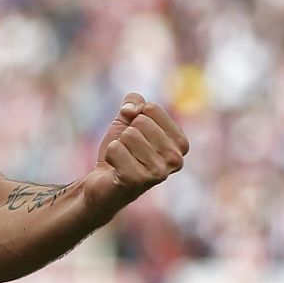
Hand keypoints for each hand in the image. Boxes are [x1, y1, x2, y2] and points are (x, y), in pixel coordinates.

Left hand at [81, 92, 188, 218]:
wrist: (103, 180)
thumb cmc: (122, 148)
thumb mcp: (128, 118)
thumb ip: (134, 101)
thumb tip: (130, 110)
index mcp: (180, 143)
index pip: (151, 109)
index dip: (135, 117)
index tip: (136, 135)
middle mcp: (176, 159)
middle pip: (141, 122)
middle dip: (126, 133)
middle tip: (128, 151)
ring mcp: (160, 172)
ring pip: (129, 135)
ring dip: (119, 145)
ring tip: (123, 160)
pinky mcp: (140, 181)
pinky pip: (116, 149)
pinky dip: (110, 155)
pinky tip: (116, 168)